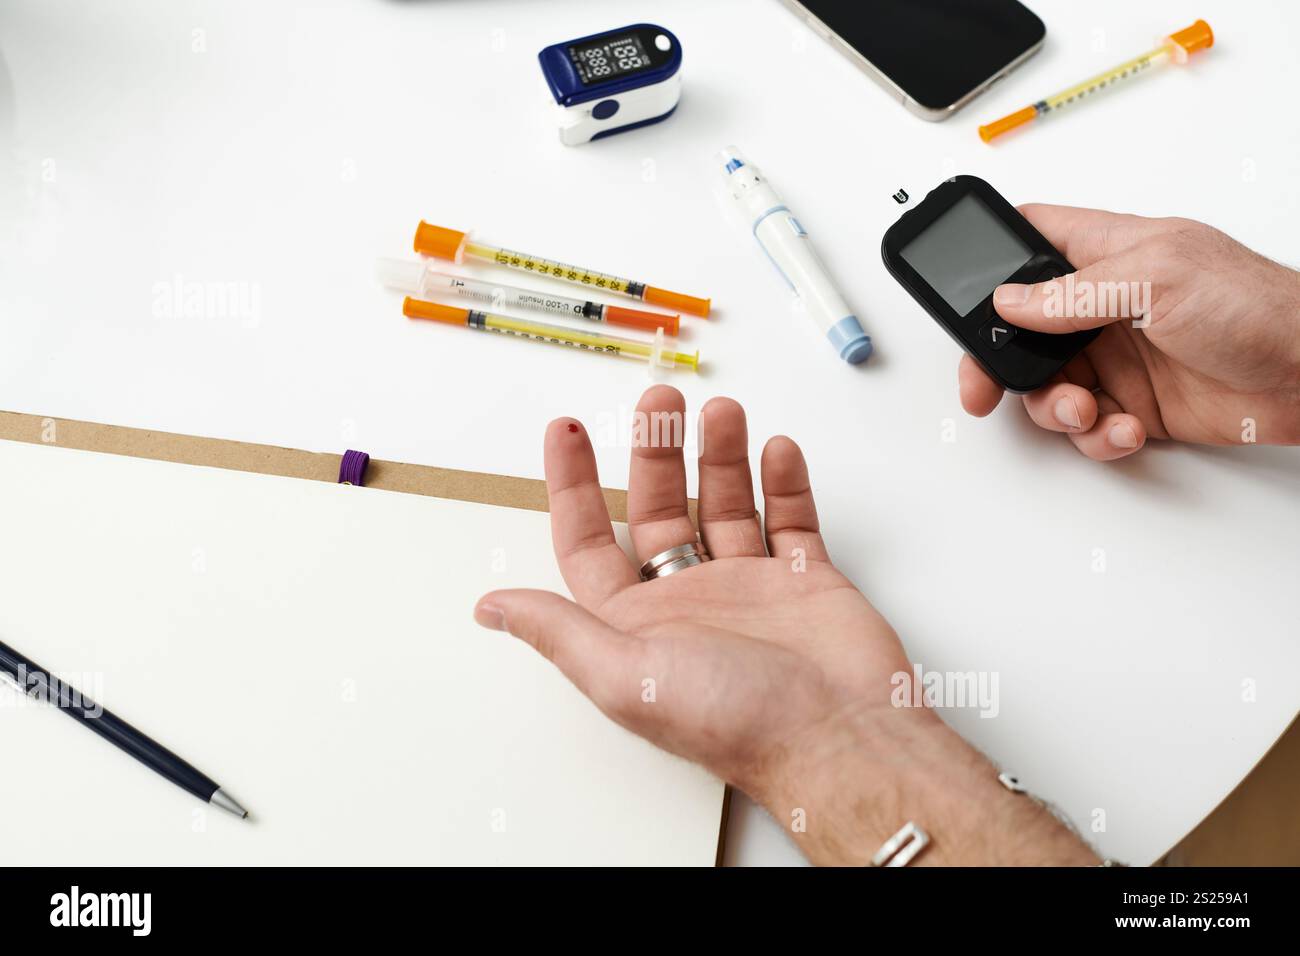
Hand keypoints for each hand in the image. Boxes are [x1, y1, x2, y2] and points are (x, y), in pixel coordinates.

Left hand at [476, 386, 1095, 865]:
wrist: (842, 738)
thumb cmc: (735, 719)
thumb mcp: (626, 675)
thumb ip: (560, 630)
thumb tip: (489, 608)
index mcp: (637, 622)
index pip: (590, 540)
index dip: (573, 484)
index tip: (566, 429)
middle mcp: (689, 600)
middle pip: (660, 508)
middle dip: (657, 451)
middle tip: (662, 400)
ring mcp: (750, 586)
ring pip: (725, 503)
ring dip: (721, 455)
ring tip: (722, 411)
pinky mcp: (805, 580)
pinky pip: (789, 519)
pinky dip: (784, 482)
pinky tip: (776, 449)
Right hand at [961, 206, 1299, 459]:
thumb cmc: (1257, 306)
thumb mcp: (1157, 277)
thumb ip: (1074, 290)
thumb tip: (1010, 301)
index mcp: (1106, 251)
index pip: (1028, 239)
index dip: (987, 262)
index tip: (958, 297)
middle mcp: (1102, 304)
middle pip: (1018, 331)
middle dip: (997, 364)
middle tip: (985, 389)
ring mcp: (1116, 356)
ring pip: (1046, 387)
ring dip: (1053, 409)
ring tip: (1086, 411)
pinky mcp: (1134, 404)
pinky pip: (1086, 427)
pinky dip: (1095, 436)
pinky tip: (1123, 429)